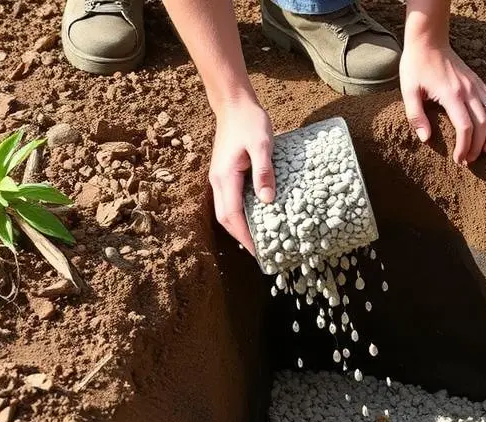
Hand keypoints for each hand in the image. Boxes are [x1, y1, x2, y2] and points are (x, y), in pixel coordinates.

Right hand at [209, 97, 274, 252]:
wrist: (234, 105)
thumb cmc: (249, 122)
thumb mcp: (262, 144)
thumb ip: (264, 171)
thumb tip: (267, 200)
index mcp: (225, 177)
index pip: (232, 215)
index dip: (244, 236)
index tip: (258, 251)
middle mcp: (218, 181)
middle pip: (225, 219)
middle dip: (241, 237)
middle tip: (260, 252)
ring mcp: (219, 178)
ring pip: (225, 212)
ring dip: (239, 228)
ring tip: (258, 240)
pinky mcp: (225, 175)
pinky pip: (230, 202)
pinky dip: (239, 216)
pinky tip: (254, 219)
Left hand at [400, 42, 485, 164]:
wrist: (429, 39)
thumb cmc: (416, 65)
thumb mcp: (408, 90)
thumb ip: (416, 116)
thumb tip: (426, 139)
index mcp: (452, 94)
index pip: (465, 127)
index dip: (464, 147)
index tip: (458, 160)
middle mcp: (468, 90)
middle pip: (482, 125)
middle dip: (477, 146)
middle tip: (469, 161)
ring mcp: (476, 84)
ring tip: (484, 151)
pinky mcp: (478, 81)